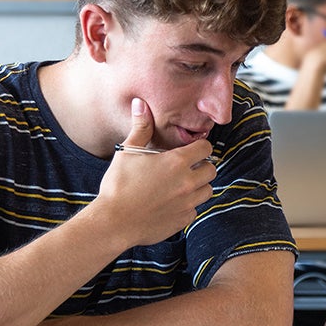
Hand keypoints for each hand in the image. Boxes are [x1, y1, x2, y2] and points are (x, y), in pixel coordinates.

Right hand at [96, 98, 216, 245]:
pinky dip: (188, 205)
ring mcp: (187, 203)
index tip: (191, 149)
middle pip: (211, 170)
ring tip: (181, 184)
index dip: (200, 147)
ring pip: (207, 191)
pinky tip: (172, 202)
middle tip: (187, 167)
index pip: (206, 148)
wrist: (113, 222)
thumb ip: (140, 128)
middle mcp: (187, 182)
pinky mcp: (183, 220)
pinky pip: (195, 209)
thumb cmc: (118, 185)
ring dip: (198, 186)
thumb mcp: (128, 152)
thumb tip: (141, 104)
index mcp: (177, 162)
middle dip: (202, 166)